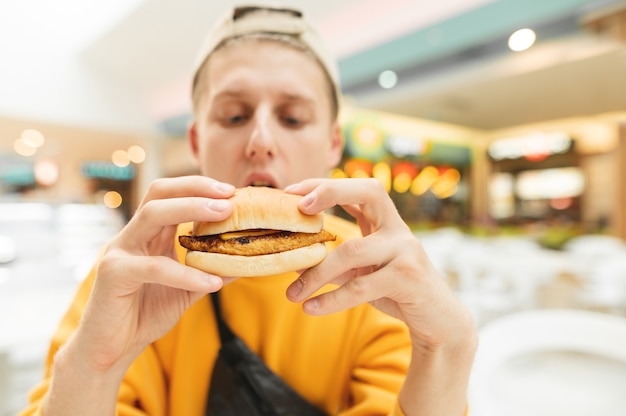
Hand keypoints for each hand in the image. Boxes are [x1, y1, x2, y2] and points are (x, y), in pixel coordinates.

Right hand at [73, 176, 234, 372]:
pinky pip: (154, 267)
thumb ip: (210, 271)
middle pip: (159, 192)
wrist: (111, 349)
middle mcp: (132, 235)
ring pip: (153, 215)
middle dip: (196, 188)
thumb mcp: (186, 289)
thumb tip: (246, 261)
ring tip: (224, 213)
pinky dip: (186, 274)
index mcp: (148, 234)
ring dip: (191, 208)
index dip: (200, 187)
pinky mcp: (113, 273)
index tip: (232, 191)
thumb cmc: (144, 315)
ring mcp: (120, 251)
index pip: (171, 194)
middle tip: (229, 195)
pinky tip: (213, 283)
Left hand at [285, 178, 472, 348]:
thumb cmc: (397, 292)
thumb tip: (296, 260)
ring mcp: (406, 251)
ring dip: (316, 273)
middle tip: (298, 209)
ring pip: (352, 250)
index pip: (359, 188)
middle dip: (330, 192)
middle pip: (368, 191)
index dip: (327, 184)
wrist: (439, 321)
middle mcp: (399, 229)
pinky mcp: (408, 278)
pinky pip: (361, 286)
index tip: (291, 190)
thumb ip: (337, 263)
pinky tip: (311, 308)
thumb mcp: (365, 273)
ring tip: (291, 294)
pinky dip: (332, 299)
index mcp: (387, 222)